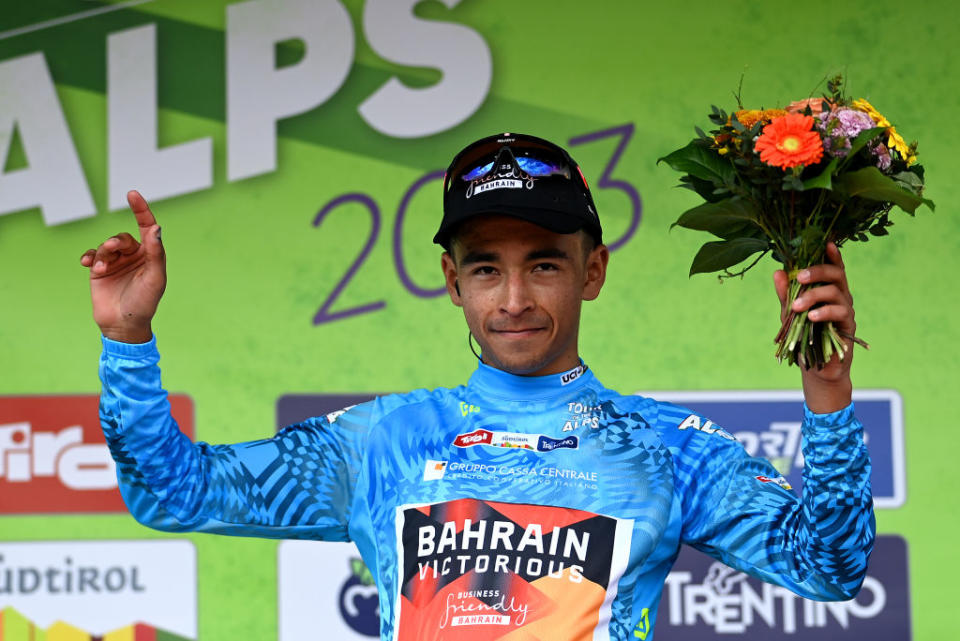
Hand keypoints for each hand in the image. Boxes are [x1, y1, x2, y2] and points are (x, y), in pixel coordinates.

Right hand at [80, 191, 165, 342]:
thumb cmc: (145, 303)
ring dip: (102, 253)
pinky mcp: (100, 271)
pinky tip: (86, 263)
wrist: (124, 325)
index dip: (141, 209)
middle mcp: (134, 256)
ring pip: (106, 246)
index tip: (132, 194)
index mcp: (151, 255)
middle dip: (116, 241)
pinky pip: (92, 255)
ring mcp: (116, 262)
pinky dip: (89, 256)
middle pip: (122, 237)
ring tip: (101, 268)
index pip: (147, 226)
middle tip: (112, 248)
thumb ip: (156, 253)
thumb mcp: (155, 278)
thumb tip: (156, 228)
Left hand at [773, 242, 854, 412]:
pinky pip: (840, 313)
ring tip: (796, 307)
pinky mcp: (848, 326)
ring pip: (836, 292)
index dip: (832, 254)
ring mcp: (846, 310)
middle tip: (799, 277)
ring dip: (814, 296)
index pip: (833, 267)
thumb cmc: (804, 336)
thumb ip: (786, 294)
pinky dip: (824, 312)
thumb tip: (777, 272)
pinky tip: (811, 317)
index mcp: (828, 289)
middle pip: (836, 274)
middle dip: (817, 271)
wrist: (816, 368)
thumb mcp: (790, 314)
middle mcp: (840, 295)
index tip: (826, 242)